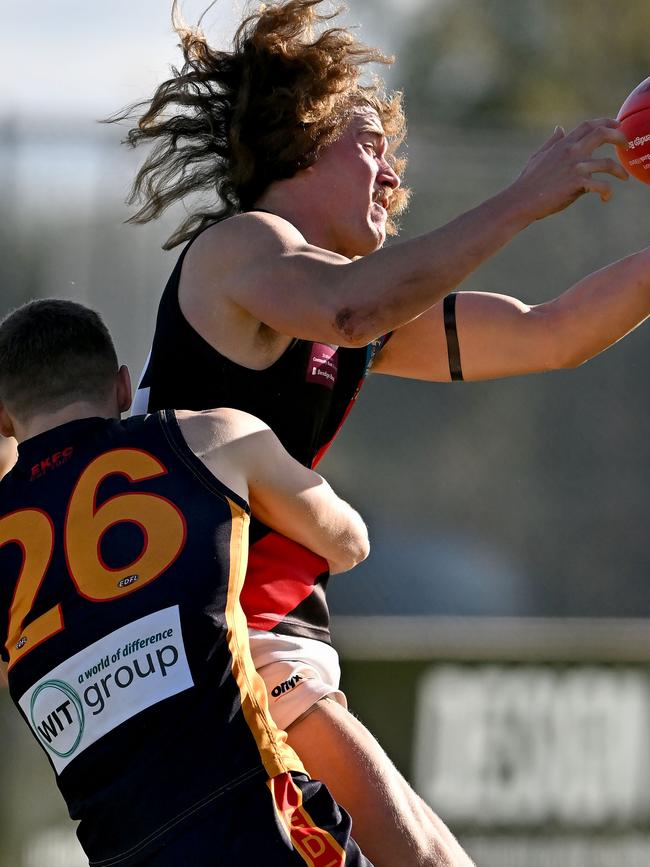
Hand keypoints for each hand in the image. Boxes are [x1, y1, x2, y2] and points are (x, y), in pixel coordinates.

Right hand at [513, 118, 628, 219]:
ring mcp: (575, 167)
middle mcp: (571, 151)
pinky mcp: (577, 183)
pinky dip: (607, 192)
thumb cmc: (528, 181)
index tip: (617, 125)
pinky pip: (602, 185)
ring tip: (624, 177)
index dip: (606, 122)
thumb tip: (560, 128)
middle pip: (603, 134)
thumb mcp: (539, 156)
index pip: (589, 125)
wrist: (521, 200)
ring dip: (620, 171)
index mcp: (564, 144)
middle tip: (627, 145)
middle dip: (620, 137)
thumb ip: (552, 142)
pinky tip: (606, 198)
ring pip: (608, 163)